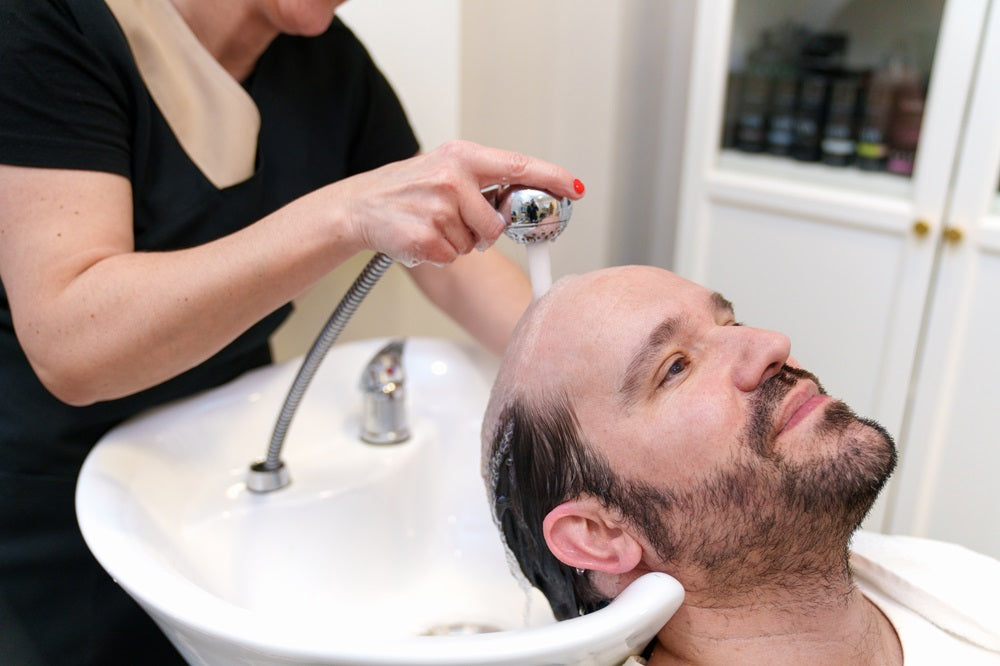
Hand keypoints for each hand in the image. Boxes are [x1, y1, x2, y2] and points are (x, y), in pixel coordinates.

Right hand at [334, 140, 583, 265]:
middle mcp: (451, 179)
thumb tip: (519, 203)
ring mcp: (437, 208)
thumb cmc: (406, 189)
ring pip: (473, 244)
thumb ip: (482, 181)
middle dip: (481, 231)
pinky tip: (420, 239)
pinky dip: (439, 255)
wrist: (359, 207)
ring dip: (456, 243)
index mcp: (461, 157)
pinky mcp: (425, 238)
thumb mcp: (445, 169)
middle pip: (496, 223)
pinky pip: (451, 258)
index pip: (518, 165)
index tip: (574, 188)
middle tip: (454, 221)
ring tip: (431, 226)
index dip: (551, 178)